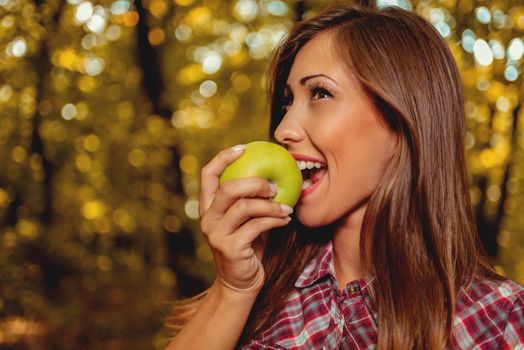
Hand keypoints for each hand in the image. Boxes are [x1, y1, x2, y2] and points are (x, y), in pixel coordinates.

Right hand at [199, 145, 292, 293]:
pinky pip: (256, 225)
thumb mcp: (245, 219)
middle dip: (254, 183)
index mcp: (208, 207)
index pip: (208, 175)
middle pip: (228, 188)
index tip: (243, 148)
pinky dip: (275, 219)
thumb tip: (273, 172)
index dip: (223, 158)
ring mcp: (217, 234)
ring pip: (244, 207)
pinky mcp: (230, 247)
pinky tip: (286, 219)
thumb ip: (249, 199)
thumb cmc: (248, 245)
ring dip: (270, 204)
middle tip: (274, 186)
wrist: (241, 282)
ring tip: (287, 207)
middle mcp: (208, 219)